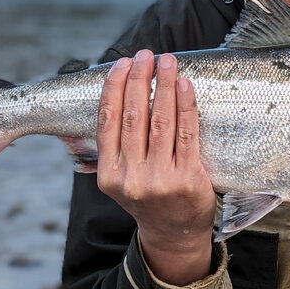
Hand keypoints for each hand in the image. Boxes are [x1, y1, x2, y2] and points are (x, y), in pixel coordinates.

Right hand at [96, 50, 216, 284]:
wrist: (174, 234)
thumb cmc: (147, 195)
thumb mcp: (118, 178)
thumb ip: (110, 145)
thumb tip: (102, 101)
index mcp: (108, 173)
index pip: (108, 121)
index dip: (115, 88)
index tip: (123, 63)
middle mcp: (130, 177)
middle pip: (133, 117)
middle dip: (140, 80)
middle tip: (147, 55)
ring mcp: (159, 179)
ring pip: (160, 122)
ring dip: (163, 86)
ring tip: (168, 62)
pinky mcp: (187, 179)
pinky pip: (186, 134)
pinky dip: (185, 106)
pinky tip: (184, 86)